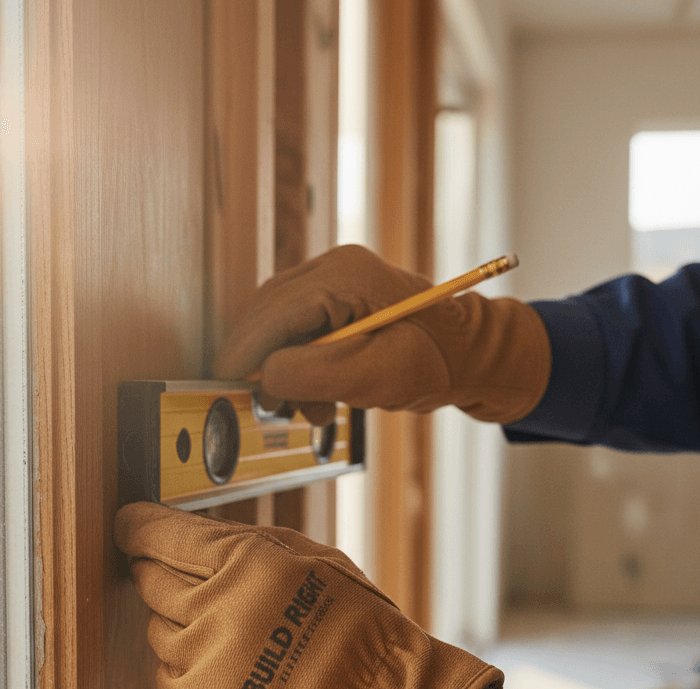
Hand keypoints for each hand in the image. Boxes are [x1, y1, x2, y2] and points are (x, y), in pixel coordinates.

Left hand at [114, 501, 502, 688]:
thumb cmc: (355, 623)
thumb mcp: (312, 556)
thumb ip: (245, 542)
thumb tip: (184, 533)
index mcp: (245, 566)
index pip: (159, 535)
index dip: (138, 527)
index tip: (130, 525)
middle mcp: (216, 616)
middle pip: (149, 582)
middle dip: (164, 575)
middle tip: (200, 584)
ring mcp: (203, 671)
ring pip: (158, 635)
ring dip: (185, 629)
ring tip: (236, 638)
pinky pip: (169, 682)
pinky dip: (192, 675)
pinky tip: (235, 673)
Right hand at [213, 244, 551, 425]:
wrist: (477, 357)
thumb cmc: (436, 365)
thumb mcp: (372, 377)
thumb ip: (311, 375)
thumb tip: (262, 377)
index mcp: (345, 275)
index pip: (273, 312)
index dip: (243, 351)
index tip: (222, 383)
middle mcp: (336, 267)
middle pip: (270, 314)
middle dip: (265, 365)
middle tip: (270, 408)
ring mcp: (339, 279)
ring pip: (283, 324)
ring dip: (288, 370)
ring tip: (314, 411)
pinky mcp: (342, 297)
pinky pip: (303, 329)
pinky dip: (304, 365)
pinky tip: (323, 397)